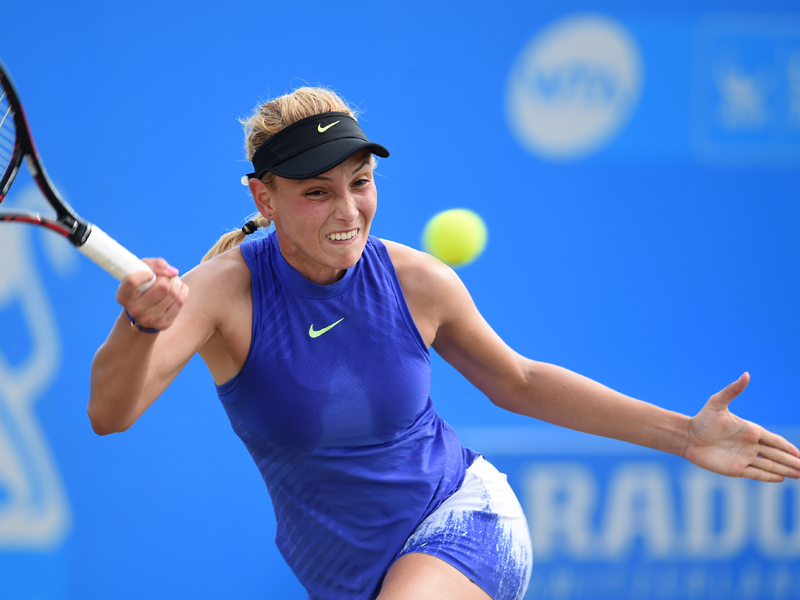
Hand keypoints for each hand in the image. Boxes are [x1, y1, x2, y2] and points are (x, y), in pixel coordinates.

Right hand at [116, 258, 188, 331]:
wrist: (144, 311)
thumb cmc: (143, 285)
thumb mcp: (143, 270)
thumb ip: (156, 264)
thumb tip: (173, 272)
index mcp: (123, 296)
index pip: (133, 281)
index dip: (144, 274)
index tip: (150, 273)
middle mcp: (134, 310)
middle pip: (162, 287)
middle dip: (168, 277)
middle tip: (167, 275)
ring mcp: (149, 319)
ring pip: (173, 294)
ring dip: (177, 282)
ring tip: (174, 280)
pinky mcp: (163, 324)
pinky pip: (180, 302)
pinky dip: (183, 290)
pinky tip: (179, 288)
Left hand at [684, 373, 799, 481]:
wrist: (687, 436)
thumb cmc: (702, 419)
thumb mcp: (717, 403)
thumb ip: (733, 390)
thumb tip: (746, 374)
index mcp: (750, 430)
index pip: (775, 440)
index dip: (788, 447)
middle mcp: (750, 445)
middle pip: (776, 455)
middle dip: (792, 461)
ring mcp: (743, 457)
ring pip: (769, 465)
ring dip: (784, 470)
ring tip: (799, 474)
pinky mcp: (735, 469)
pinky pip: (756, 473)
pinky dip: (768, 476)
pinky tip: (780, 479)